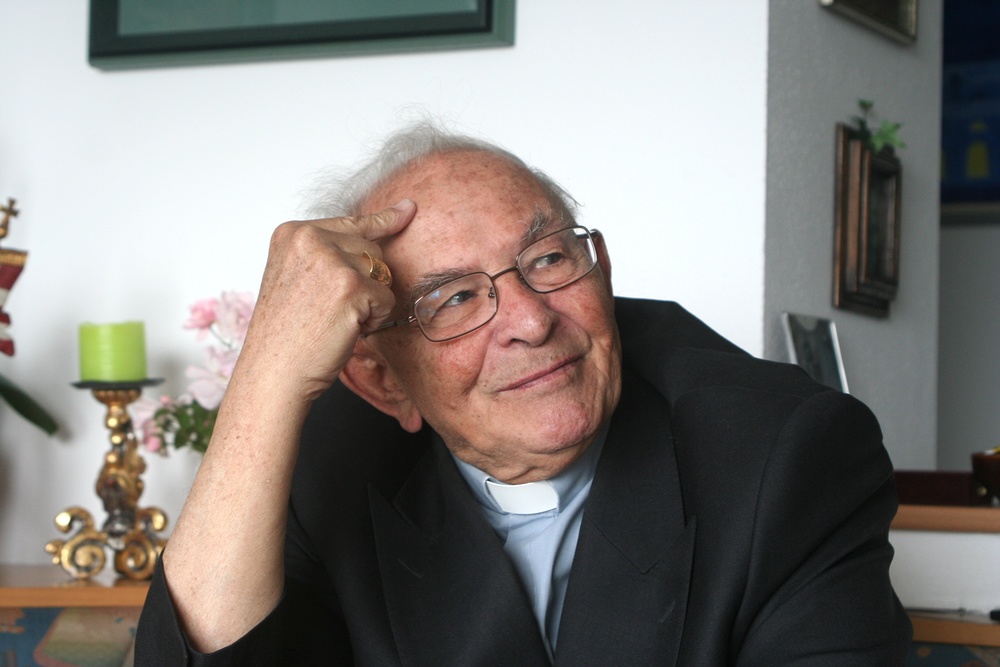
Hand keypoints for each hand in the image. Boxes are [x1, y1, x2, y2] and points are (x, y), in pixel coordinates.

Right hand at [237, 200, 416, 402]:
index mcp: (293, 233)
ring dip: (370, 300)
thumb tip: (373, 242)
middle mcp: (309, 238)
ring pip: (382, 273)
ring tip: (336, 319)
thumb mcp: (296, 278)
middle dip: (366, 281)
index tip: (408, 209)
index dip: (383, 220)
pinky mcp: (351, 285)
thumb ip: (325, 255)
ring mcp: (330, 260)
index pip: (350, 222)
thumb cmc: (286, 334)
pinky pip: (387, 298)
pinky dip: (375, 319)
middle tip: (332, 310)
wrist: (274, 371)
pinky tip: (346, 329)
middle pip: (371, 249)